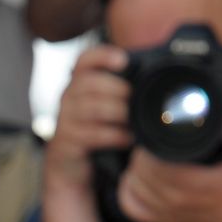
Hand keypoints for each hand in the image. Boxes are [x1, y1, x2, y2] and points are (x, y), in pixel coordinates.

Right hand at [45, 44, 132, 186]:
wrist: (73, 166)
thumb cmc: (98, 131)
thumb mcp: (107, 108)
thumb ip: (122, 92)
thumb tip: (157, 78)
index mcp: (80, 83)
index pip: (85, 60)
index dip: (103, 56)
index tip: (124, 60)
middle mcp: (69, 97)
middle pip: (89, 82)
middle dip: (117, 89)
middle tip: (135, 98)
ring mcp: (65, 119)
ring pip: (91, 107)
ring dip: (117, 112)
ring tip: (134, 120)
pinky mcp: (66, 141)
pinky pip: (92, 134)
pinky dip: (114, 135)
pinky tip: (128, 138)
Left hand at [115, 111, 221, 221]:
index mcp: (193, 184)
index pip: (153, 161)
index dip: (148, 145)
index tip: (157, 135)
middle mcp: (175, 200)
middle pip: (139, 171)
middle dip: (141, 154)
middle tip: (151, 145)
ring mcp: (166, 213)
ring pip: (133, 186)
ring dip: (134, 170)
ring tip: (146, 159)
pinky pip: (131, 208)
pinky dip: (127, 192)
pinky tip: (136, 182)